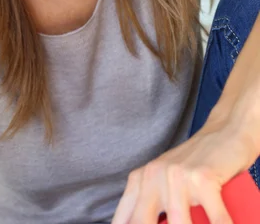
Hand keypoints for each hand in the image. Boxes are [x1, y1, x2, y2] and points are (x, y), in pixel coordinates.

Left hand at [111, 121, 254, 223]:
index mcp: (140, 180)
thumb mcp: (165, 181)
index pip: (124, 220)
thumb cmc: (196, 164)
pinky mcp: (202, 177)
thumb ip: (151, 204)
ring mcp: (177, 176)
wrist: (224, 132)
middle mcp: (153, 176)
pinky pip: (214, 219)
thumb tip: (145, 222)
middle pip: (142, 223)